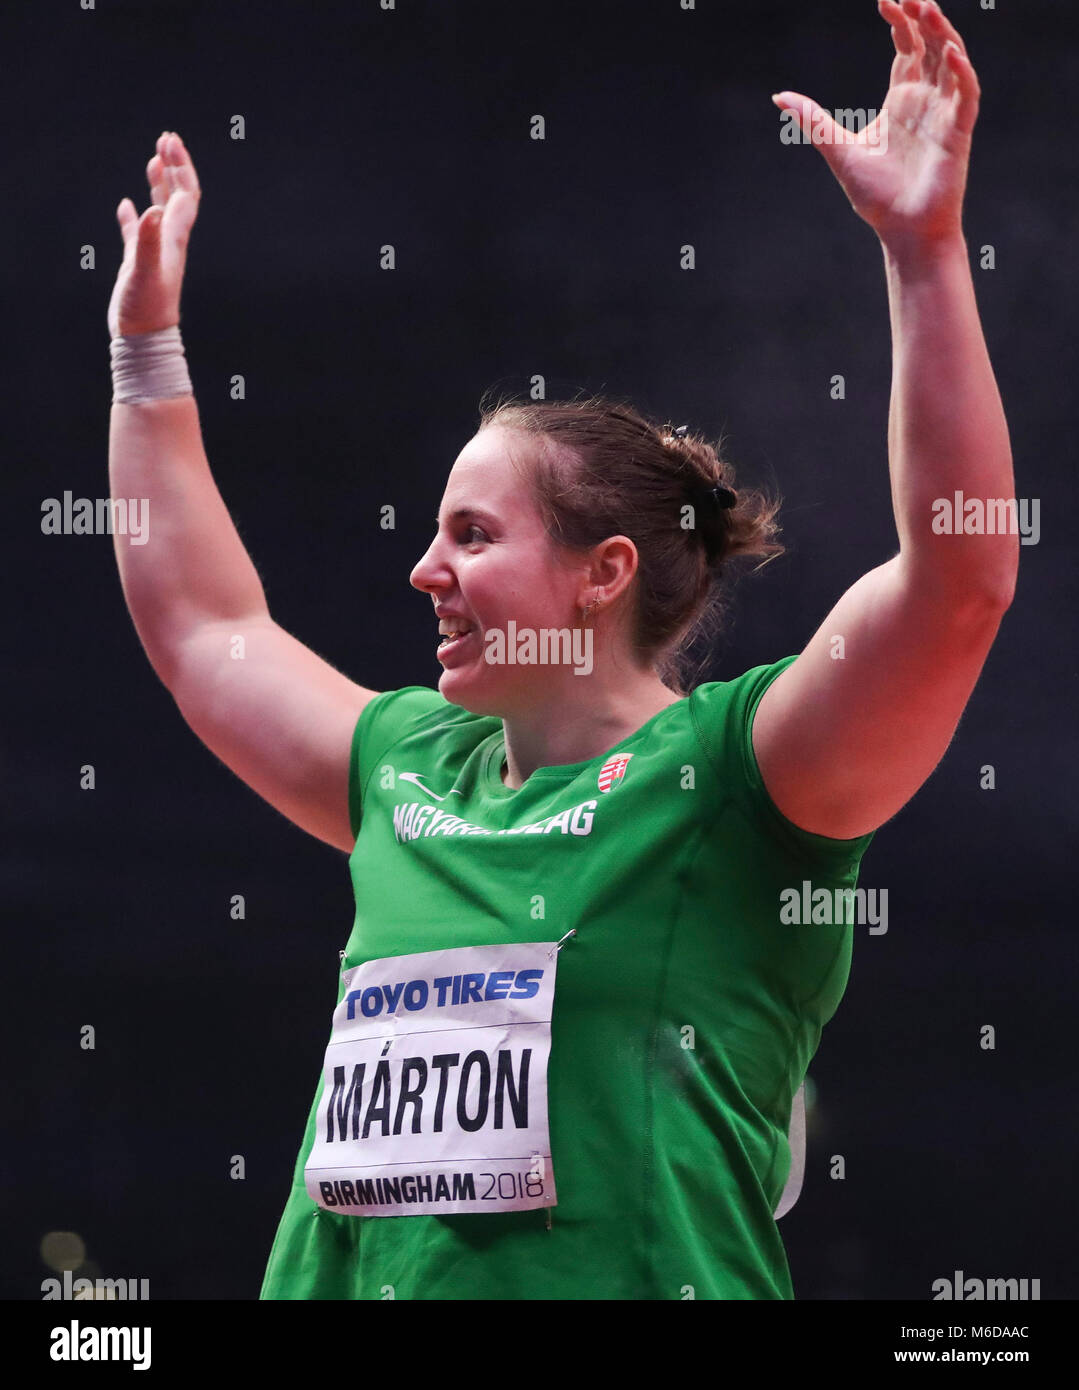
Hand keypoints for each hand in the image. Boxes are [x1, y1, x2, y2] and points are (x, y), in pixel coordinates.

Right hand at [107, 131, 201, 338]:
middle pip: (177, 196)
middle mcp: (168, 241)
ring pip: (159, 210)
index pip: (184, 194)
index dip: (180, 166)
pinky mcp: (138, 263)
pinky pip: (137, 232)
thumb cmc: (146, 307)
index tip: (169, 142)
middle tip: (165, 140)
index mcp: (173, 237)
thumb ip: (147, 240)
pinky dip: (133, 215)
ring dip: (158, 184)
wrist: (144, 337)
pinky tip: (126, 205)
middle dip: (172, 166)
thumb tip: (152, 209)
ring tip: (153, 162)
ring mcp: (154, 251)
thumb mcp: (145, 271)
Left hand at [772, 0, 979, 247]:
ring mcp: (944, 114)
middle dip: (922, 18)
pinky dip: (961, 72)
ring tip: (927, 8)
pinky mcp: (958, 132)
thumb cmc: (877, 197)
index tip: (884, 0)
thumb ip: (813, 121)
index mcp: (900, 101)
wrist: (902, 232)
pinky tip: (949, 52)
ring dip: (943, 34)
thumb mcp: (838, 151)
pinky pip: (966, 94)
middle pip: (929, 46)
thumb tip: (779, 97)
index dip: (899, 22)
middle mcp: (925, 102)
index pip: (905, 49)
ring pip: (951, 61)